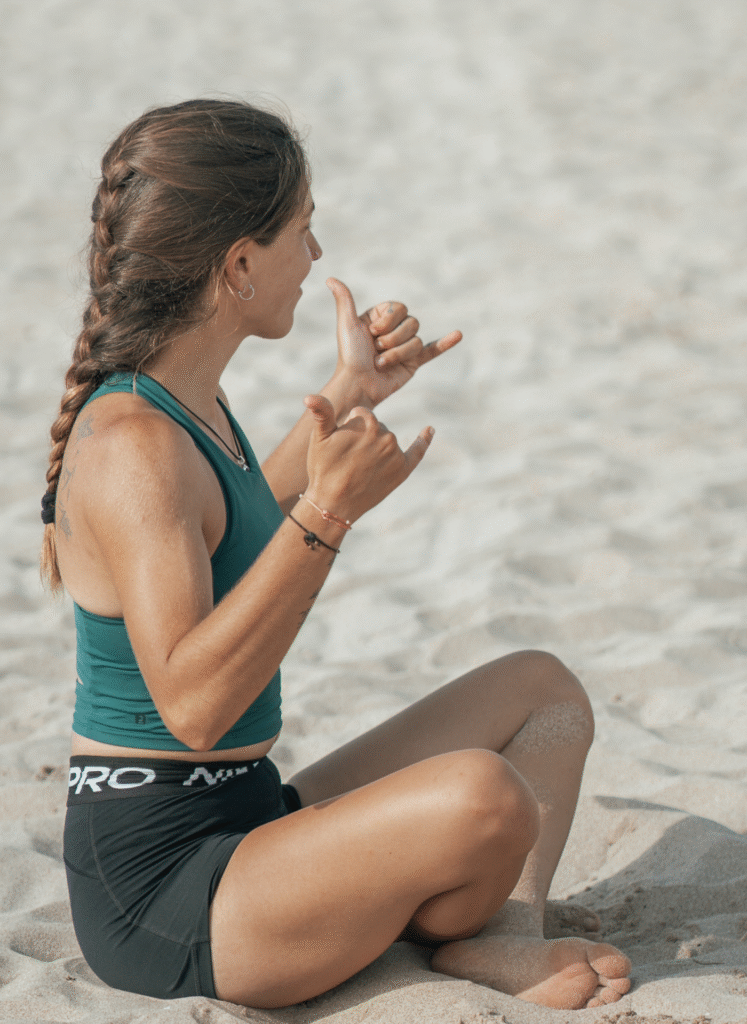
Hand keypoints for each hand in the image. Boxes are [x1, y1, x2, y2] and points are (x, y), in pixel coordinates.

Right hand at [303, 394, 433, 521]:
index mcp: (368, 424)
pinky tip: (429, 429)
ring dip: (377, 447)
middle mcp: (387, 437)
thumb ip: (322, 412)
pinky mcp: (403, 470)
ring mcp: (397, 454)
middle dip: (363, 437)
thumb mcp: (319, 439)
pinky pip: (418, 451)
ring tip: (360, 467)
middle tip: (349, 458)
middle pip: (376, 427)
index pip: (362, 415)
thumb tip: (309, 396)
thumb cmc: (324, 468)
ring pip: (388, 440)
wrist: (334, 504)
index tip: (340, 443)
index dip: (348, 427)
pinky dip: (424, 439)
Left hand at [327, 278, 461, 407]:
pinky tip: (458, 335)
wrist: (358, 385)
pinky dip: (446, 343)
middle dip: (393, 338)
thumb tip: (331, 279)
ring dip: (397, 353)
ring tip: (381, 363)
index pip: (399, 308)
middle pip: (411, 323)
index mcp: (381, 317)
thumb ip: (345, 300)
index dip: (388, 321)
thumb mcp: (347, 324)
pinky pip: (433, 350)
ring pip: (416, 341)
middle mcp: (394, 330)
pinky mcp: (414, 362)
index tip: (371, 333)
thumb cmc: (350, 356)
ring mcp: (405, 346)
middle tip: (376, 350)